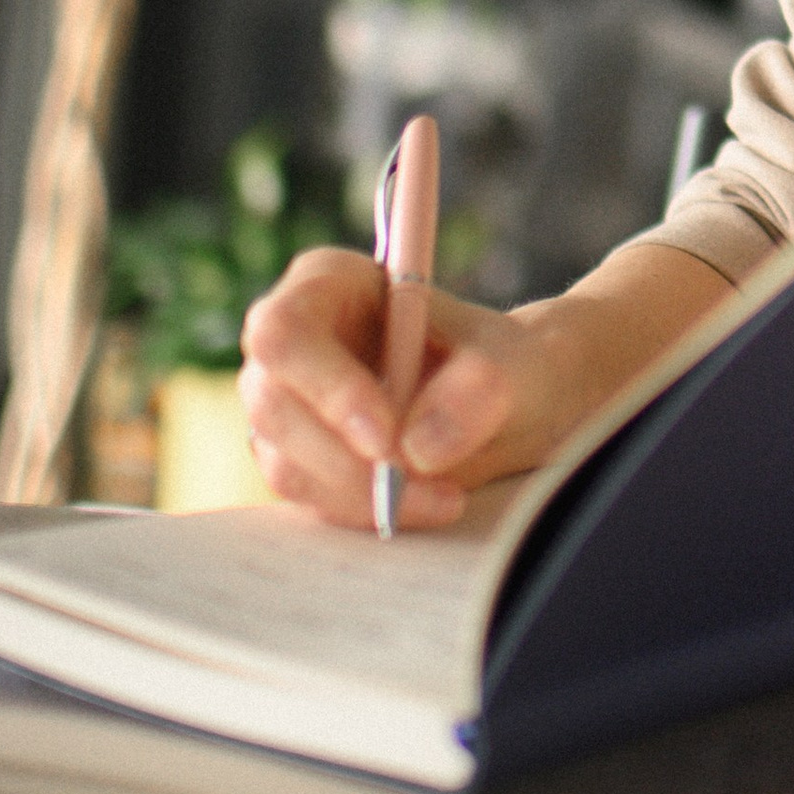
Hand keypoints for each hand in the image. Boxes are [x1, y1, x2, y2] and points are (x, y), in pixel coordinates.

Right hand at [238, 238, 733, 529]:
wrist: (520, 401)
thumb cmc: (510, 362)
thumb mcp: (513, 364)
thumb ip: (477, 390)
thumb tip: (417, 449)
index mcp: (331, 283)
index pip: (285, 331)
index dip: (323, 386)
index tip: (384, 436)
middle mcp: (295, 341)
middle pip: (272, 403)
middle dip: (343, 458)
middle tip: (424, 485)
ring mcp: (289, 403)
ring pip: (286, 462)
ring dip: (360, 494)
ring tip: (445, 498)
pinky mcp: (302, 457)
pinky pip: (310, 497)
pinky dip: (363, 511)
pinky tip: (427, 505)